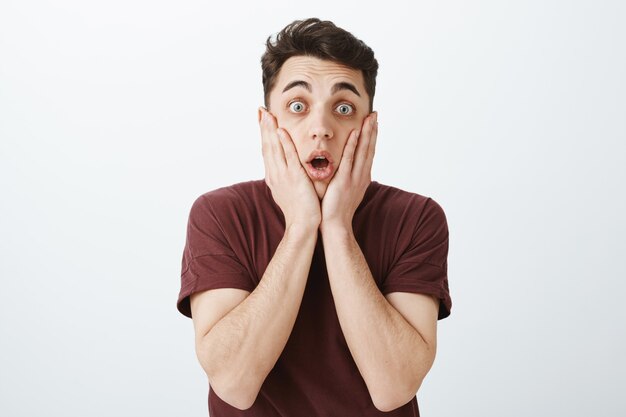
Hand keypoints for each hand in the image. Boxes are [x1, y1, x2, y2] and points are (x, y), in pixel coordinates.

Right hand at [259, 108, 320, 229]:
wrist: (302, 225)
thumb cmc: (299, 210)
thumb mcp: (289, 190)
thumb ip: (287, 177)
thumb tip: (285, 170)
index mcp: (274, 176)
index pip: (267, 150)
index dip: (264, 134)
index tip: (262, 119)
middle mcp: (275, 174)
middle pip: (267, 146)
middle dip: (263, 127)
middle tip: (261, 110)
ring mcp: (283, 175)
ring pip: (274, 148)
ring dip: (270, 130)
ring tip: (267, 114)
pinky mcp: (293, 177)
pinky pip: (287, 156)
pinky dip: (283, 143)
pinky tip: (280, 130)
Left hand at [321, 112, 377, 231]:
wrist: (336, 226)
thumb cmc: (337, 210)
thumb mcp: (347, 191)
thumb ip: (349, 179)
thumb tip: (348, 171)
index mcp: (362, 177)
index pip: (368, 153)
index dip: (372, 137)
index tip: (373, 123)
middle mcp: (361, 176)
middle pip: (369, 149)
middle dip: (373, 130)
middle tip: (375, 114)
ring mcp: (354, 178)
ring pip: (363, 151)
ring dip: (367, 133)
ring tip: (370, 118)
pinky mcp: (344, 180)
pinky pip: (349, 159)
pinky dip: (353, 145)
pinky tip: (355, 133)